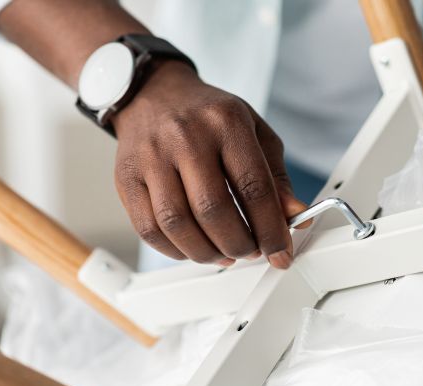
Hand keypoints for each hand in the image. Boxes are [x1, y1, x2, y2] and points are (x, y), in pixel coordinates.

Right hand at [112, 61, 306, 267]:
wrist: (154, 93)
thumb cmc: (209, 117)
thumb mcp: (254, 133)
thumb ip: (277, 177)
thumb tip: (295, 216)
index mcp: (226, 122)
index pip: (254, 188)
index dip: (271, 229)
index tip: (280, 252)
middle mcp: (186, 137)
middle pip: (214, 210)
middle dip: (239, 244)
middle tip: (250, 253)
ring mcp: (151, 157)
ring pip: (178, 224)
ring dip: (207, 253)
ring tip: (224, 254)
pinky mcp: (127, 177)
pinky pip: (149, 228)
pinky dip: (175, 250)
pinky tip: (193, 249)